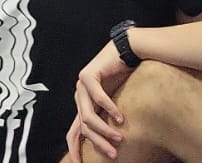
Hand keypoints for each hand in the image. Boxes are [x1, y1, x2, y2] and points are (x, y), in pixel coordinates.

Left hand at [67, 42, 133, 159]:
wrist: (128, 50)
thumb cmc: (124, 75)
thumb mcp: (116, 102)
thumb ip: (110, 118)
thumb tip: (116, 140)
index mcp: (83, 105)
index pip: (74, 133)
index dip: (75, 150)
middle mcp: (79, 97)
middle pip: (83, 128)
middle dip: (98, 144)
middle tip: (113, 155)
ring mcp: (81, 86)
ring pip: (88, 116)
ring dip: (104, 129)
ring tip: (119, 137)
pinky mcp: (88, 75)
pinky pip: (98, 98)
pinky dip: (110, 109)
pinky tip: (120, 118)